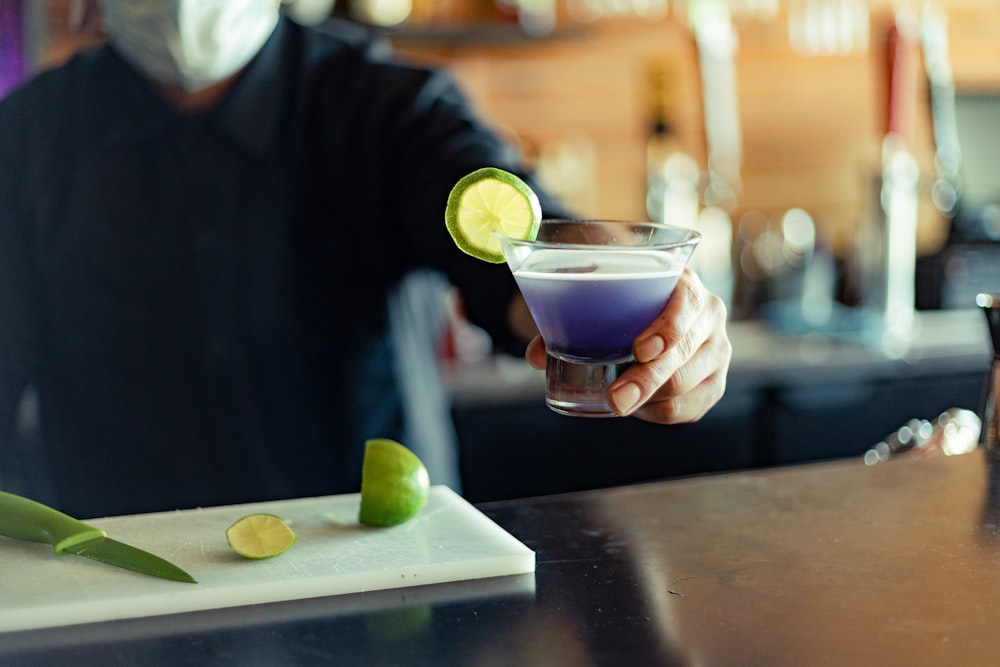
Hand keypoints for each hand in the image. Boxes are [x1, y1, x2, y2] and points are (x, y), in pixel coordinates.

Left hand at [525, 268, 730, 422]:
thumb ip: (565, 317)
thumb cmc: (623, 300)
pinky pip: (688, 408)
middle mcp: (709, 316)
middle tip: (616, 400)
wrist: (653, 309)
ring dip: (648, 400)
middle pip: (682, 356)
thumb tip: (535, 355)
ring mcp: (717, 351)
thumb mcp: (599, 294)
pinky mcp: (714, 383)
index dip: (666, 329)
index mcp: (684, 284)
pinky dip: (659, 412)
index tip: (638, 349)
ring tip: (617, 401)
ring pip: (684, 386)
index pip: (685, 305)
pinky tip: (639, 407)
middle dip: (647, 380)